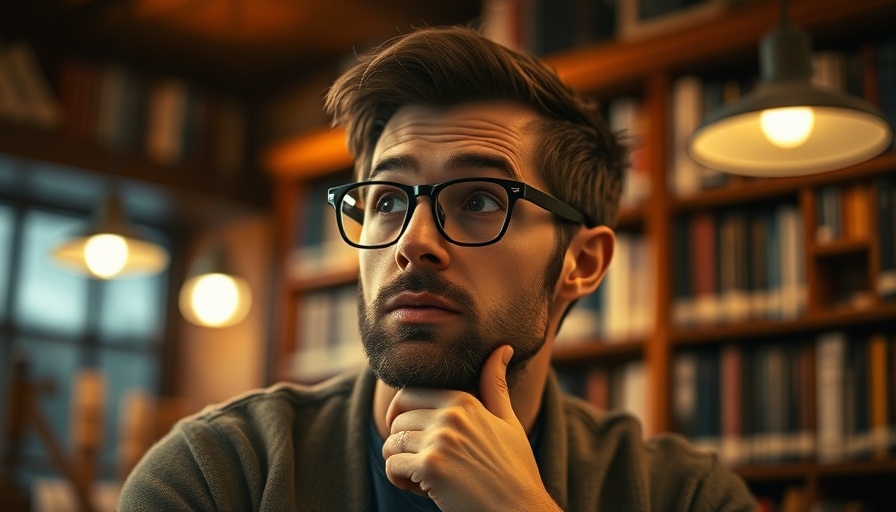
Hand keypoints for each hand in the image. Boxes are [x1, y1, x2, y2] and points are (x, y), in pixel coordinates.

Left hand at [383, 345, 560, 510]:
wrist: (520, 510)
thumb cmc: (515, 470)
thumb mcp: (508, 422)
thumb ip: (496, 385)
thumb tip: (503, 348)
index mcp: (464, 401)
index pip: (409, 394)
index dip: (404, 417)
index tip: (415, 437)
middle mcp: (451, 415)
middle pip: (397, 418)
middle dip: (401, 441)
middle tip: (420, 460)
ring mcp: (441, 440)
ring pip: (391, 442)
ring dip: (400, 463)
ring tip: (423, 476)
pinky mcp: (431, 467)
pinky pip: (392, 466)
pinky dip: (400, 481)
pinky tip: (423, 489)